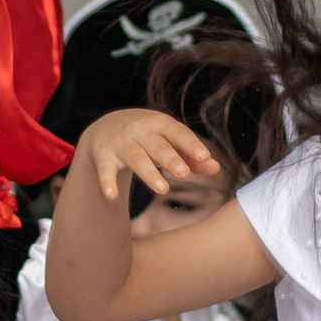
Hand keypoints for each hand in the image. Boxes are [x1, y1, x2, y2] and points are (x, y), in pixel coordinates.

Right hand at [81, 109, 216, 203]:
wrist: (104, 128)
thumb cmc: (147, 137)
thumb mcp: (168, 140)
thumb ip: (191, 156)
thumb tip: (216, 168)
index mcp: (159, 124)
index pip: (177, 133)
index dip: (191, 145)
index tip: (204, 157)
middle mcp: (139, 131)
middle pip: (157, 146)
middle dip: (171, 159)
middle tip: (184, 173)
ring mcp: (121, 143)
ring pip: (136, 159)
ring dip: (149, 174)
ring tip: (163, 189)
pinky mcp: (104, 156)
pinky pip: (106, 170)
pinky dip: (107, 182)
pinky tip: (112, 196)